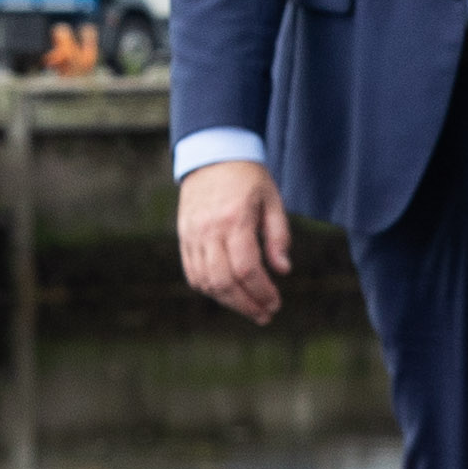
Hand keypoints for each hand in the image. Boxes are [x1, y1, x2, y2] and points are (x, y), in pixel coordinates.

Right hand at [178, 159, 291, 324]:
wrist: (212, 154)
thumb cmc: (248, 178)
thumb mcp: (272, 200)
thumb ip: (278, 236)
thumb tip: (283, 270)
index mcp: (235, 219)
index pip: (247, 269)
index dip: (262, 292)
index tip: (275, 303)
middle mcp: (209, 230)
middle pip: (224, 281)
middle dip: (247, 304)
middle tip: (265, 315)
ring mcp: (193, 234)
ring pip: (206, 282)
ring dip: (228, 301)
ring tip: (249, 308)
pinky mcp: (184, 237)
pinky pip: (192, 272)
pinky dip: (209, 289)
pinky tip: (228, 294)